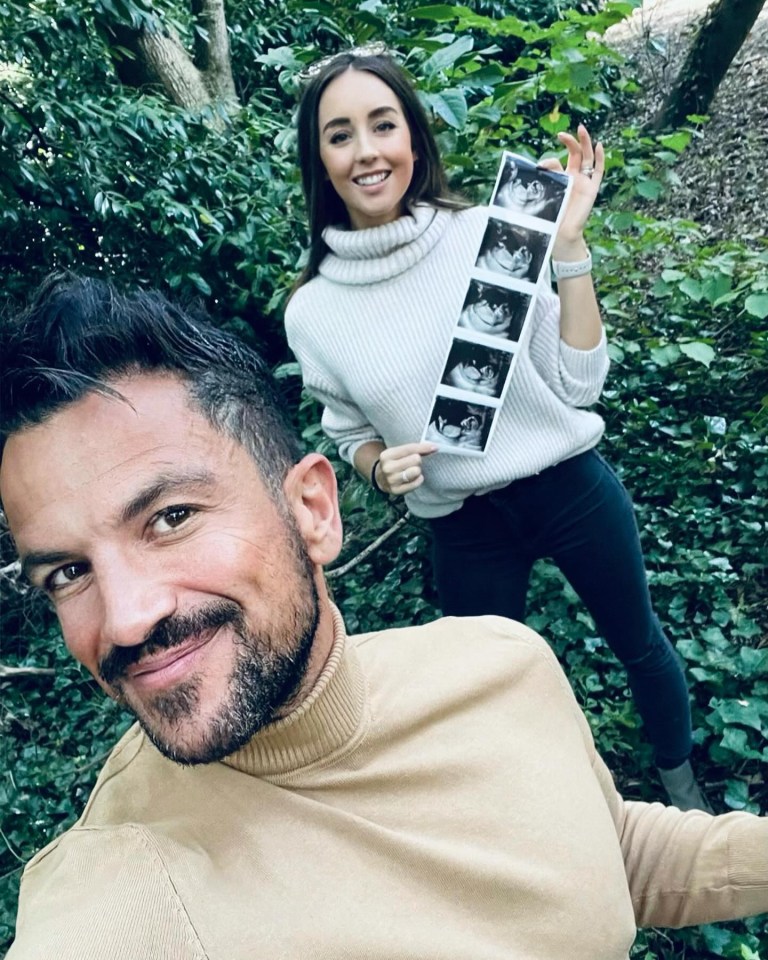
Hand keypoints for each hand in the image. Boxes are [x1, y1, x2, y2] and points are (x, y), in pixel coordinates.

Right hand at [376, 441, 436, 494]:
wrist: (380, 479)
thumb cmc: (394, 463)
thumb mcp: (399, 453)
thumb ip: (415, 449)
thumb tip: (434, 447)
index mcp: (387, 455)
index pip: (410, 448)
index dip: (424, 447)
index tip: (435, 447)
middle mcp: (387, 468)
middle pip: (416, 459)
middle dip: (417, 460)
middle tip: (412, 463)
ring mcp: (391, 480)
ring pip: (416, 471)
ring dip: (417, 470)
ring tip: (412, 471)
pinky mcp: (396, 490)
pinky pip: (416, 483)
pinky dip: (418, 479)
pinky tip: (414, 478)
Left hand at [538, 124, 603, 256]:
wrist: (561, 234)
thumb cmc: (550, 218)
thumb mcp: (544, 194)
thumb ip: (543, 179)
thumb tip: (540, 165)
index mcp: (561, 178)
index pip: (557, 161)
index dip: (549, 160)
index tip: (540, 165)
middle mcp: (574, 177)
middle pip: (576, 153)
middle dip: (570, 142)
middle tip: (562, 134)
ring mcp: (584, 182)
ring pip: (588, 158)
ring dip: (585, 143)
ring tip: (581, 130)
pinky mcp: (592, 189)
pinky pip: (598, 171)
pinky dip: (600, 158)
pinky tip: (599, 146)